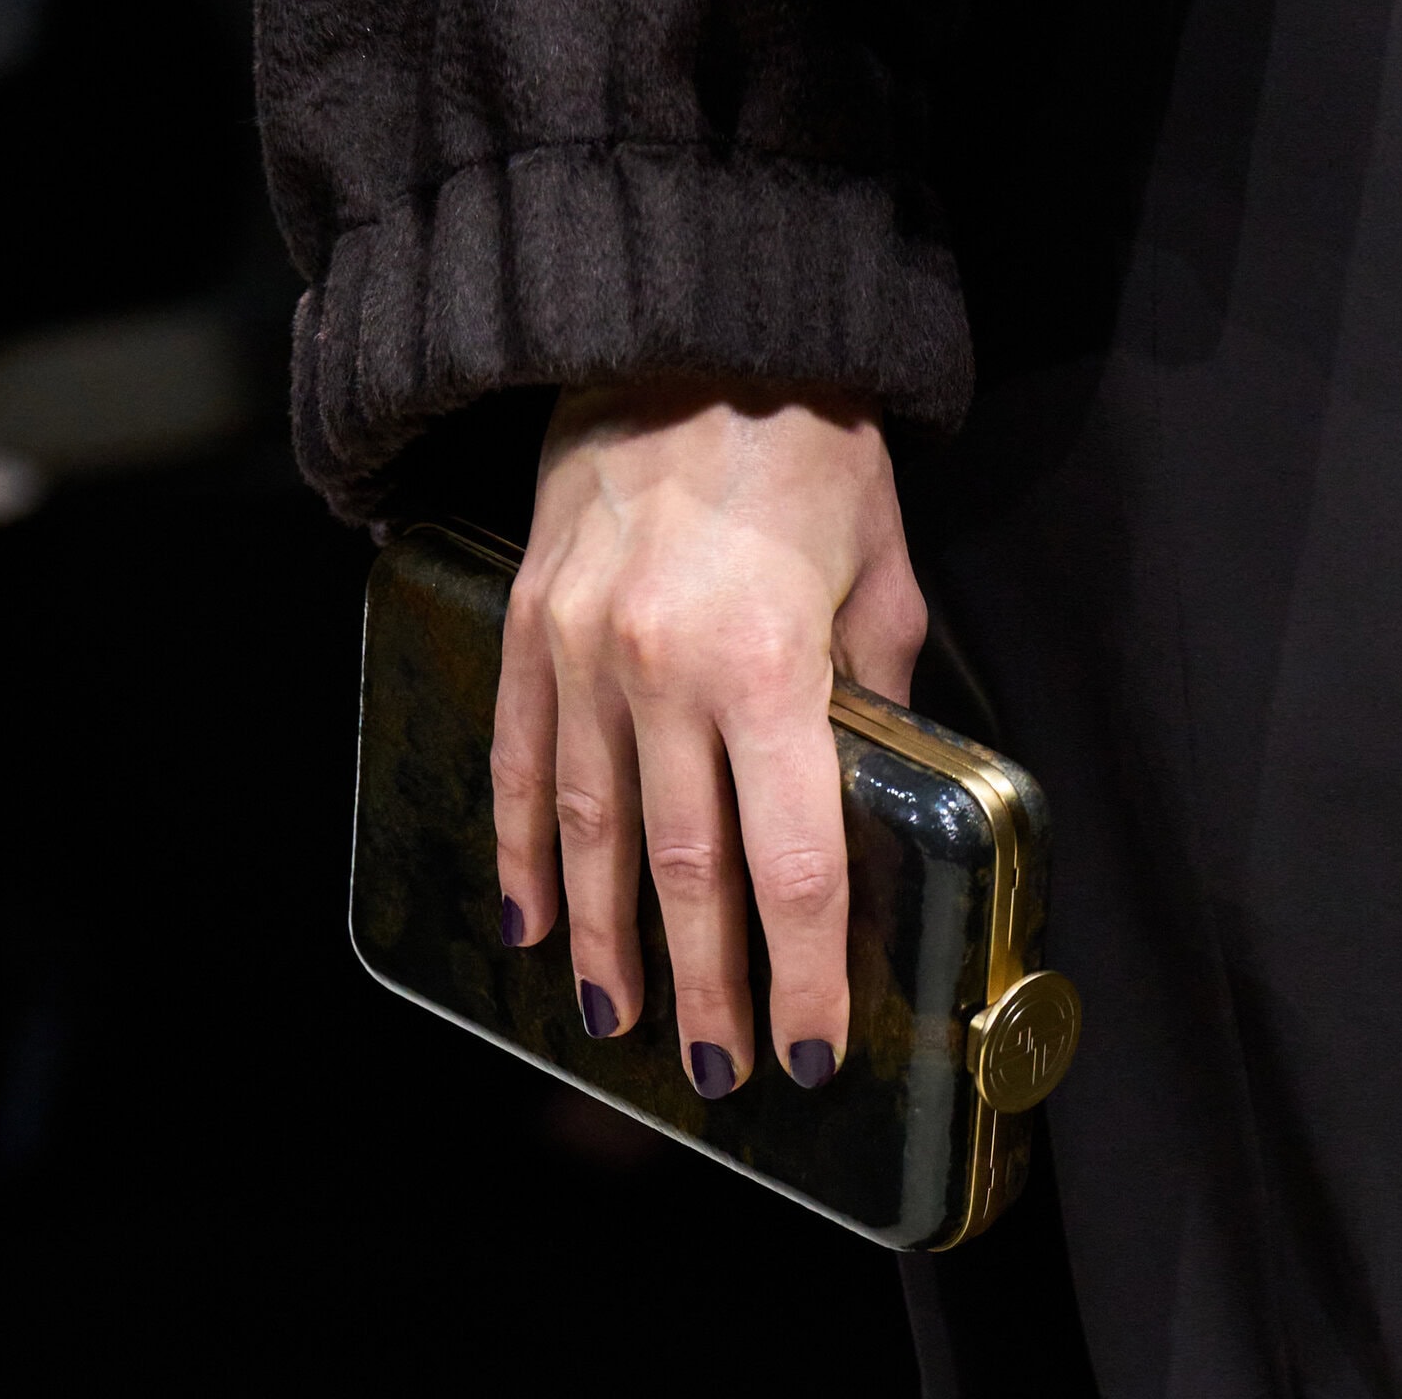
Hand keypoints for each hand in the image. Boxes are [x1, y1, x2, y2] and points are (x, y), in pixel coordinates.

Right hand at [491, 380, 927, 1097]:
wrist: (686, 328)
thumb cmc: (809, 445)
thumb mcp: (879, 570)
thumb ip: (870, 695)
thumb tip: (860, 793)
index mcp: (770, 667)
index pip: (792, 866)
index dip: (804, 974)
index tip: (809, 1049)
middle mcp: (663, 675)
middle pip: (685, 875)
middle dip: (708, 988)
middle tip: (723, 1072)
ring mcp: (581, 654)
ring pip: (591, 838)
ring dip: (605, 944)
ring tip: (618, 1025)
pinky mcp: (529, 627)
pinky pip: (522, 761)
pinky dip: (525, 849)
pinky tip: (530, 918)